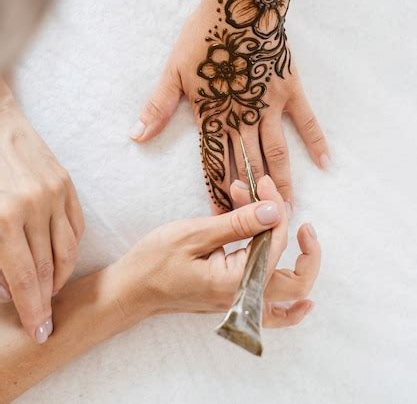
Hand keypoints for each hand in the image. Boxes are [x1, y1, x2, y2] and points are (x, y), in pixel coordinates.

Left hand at [0, 95, 83, 342]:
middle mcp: (32, 208)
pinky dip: (70, 248)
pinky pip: (76, 226)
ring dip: (60, 278)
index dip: (32, 310)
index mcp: (2, 220)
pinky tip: (60, 259)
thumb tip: (5, 289)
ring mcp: (54, 193)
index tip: (40, 332)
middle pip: (46, 270)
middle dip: (46, 302)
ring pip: (67, 251)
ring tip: (51, 293)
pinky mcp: (66, 183)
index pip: (22, 280)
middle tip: (46, 323)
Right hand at [110, 176, 319, 328]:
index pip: (274, 244)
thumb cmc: (156, 261)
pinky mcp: (235, 301)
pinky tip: (305, 303)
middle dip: (302, 242)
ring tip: (288, 227)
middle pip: (297, 280)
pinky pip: (273, 314)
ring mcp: (241, 304)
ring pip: (288, 292)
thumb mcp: (195, 234)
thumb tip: (275, 210)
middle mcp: (244, 298)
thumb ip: (238, 224)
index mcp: (236, 281)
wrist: (132, 289)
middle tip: (288, 209)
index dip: (274, 210)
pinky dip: (291, 309)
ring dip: (296, 260)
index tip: (264, 185)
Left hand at [130, 0, 329, 213]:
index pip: (214, 164)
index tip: (221, 221)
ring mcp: (270, 106)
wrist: (238, 5)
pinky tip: (325, 164)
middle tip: (259, 229)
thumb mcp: (174, 71)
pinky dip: (316, 142)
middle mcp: (242, 118)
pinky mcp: (290, 90)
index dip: (216, 194)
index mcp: (213, 116)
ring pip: (276, 154)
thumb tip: (136, 136)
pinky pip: (306, 121)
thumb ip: (158, 107)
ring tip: (286, 209)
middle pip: (246, 166)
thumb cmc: (203, 36)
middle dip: (250, 199)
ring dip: (280, 182)